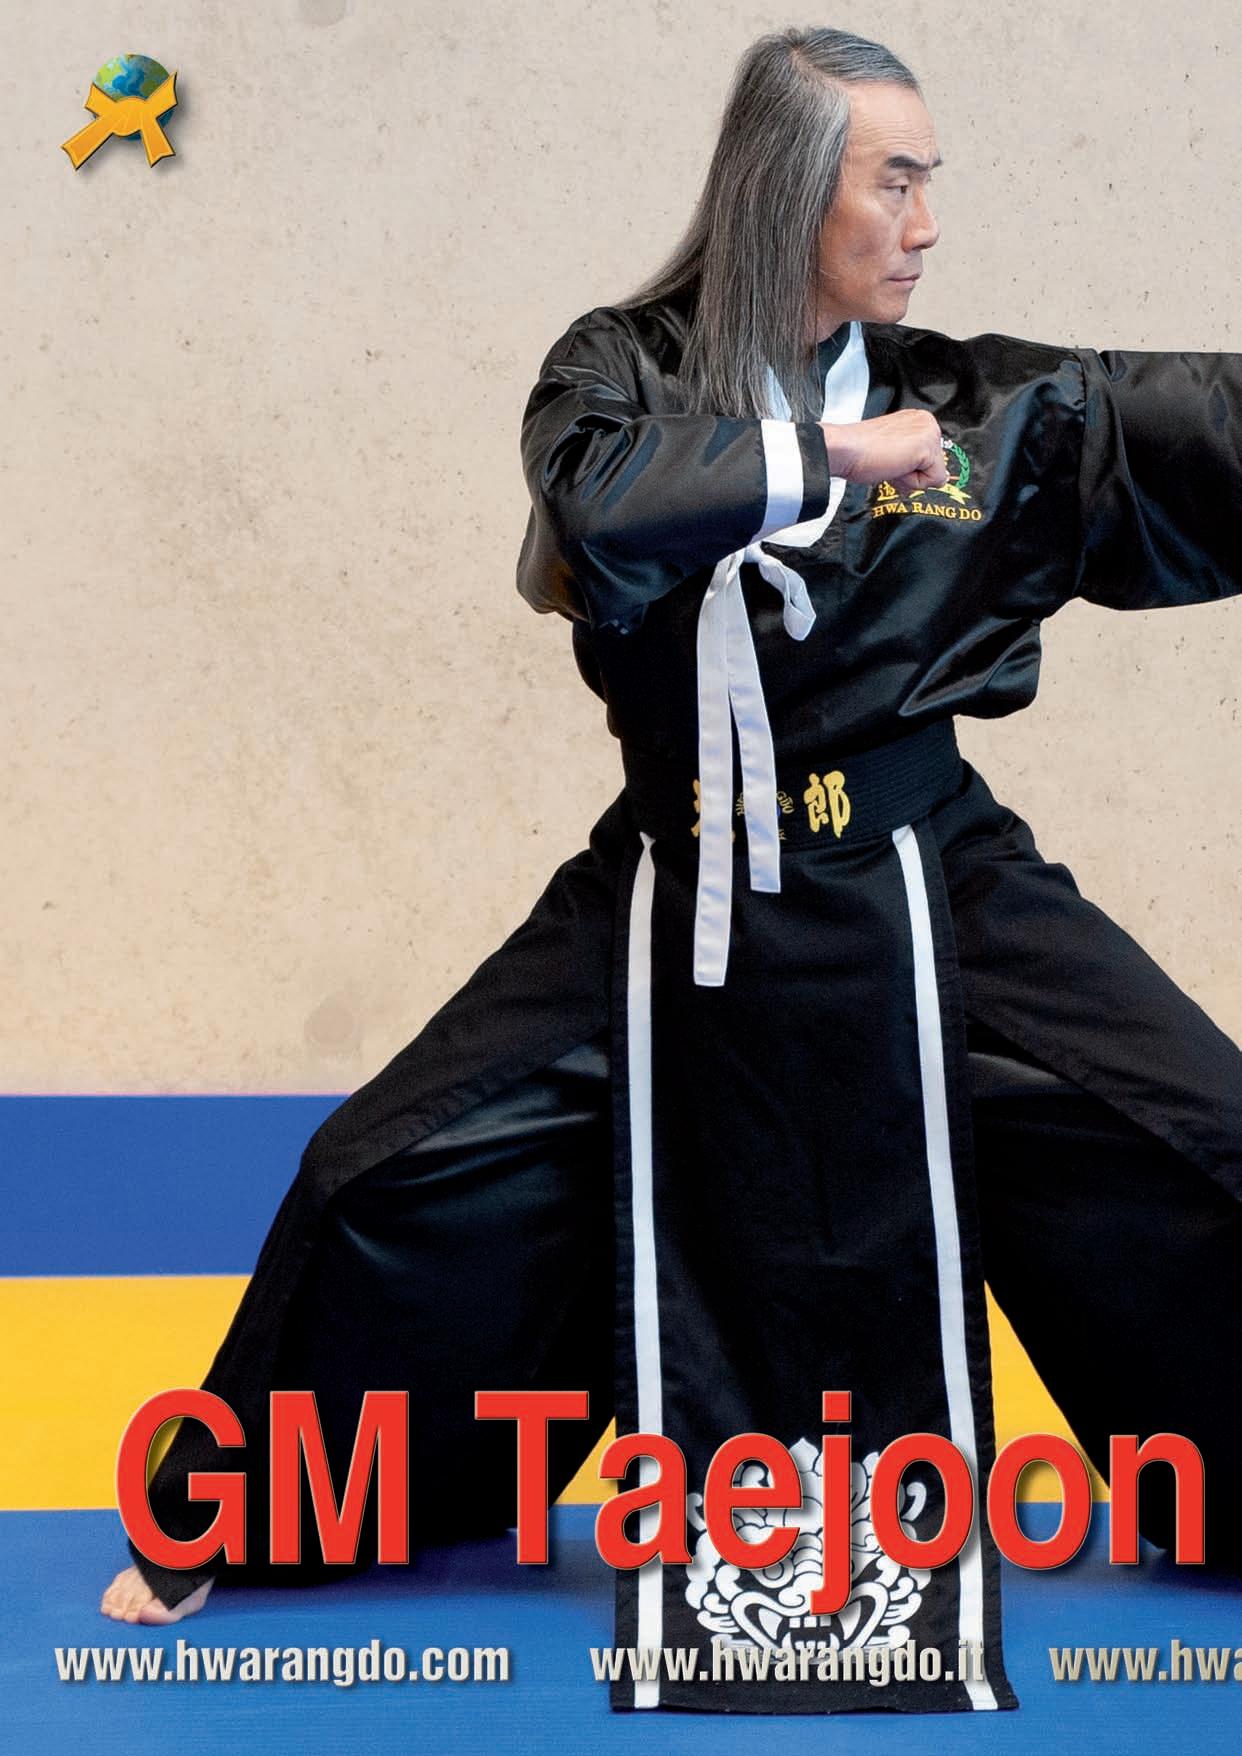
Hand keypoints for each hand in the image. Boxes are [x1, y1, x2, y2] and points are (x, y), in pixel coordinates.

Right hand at [820, 410, 947, 493]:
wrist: (845, 450)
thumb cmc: (860, 451)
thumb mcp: (895, 452)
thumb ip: (915, 459)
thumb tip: (939, 477)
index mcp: (917, 420)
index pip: (931, 457)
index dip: (910, 467)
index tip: (890, 457)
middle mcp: (926, 421)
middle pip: (936, 465)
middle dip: (912, 473)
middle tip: (889, 462)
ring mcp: (928, 432)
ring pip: (935, 474)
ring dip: (910, 478)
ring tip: (890, 463)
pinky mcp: (927, 446)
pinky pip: (932, 480)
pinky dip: (912, 482)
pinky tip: (895, 467)